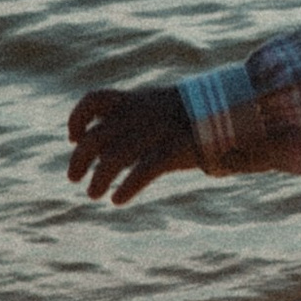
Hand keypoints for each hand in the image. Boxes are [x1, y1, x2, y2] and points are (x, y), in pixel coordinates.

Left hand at [67, 84, 199, 206]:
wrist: (227, 114)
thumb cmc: (183, 117)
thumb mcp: (152, 109)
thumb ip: (125, 123)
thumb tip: (97, 151)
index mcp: (134, 100)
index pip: (94, 100)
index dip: (77, 118)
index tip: (73, 138)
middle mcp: (140, 114)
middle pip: (96, 137)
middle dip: (79, 159)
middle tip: (74, 178)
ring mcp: (156, 131)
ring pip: (114, 158)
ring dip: (99, 179)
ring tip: (93, 194)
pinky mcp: (173, 150)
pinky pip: (143, 171)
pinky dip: (127, 188)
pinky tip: (118, 200)